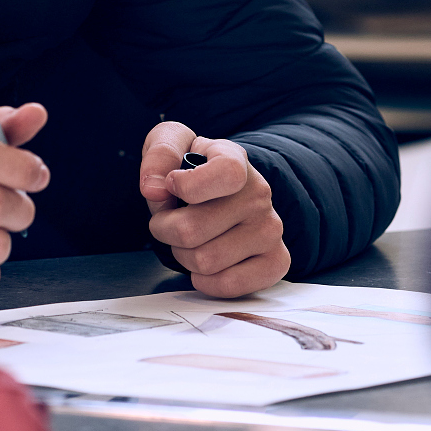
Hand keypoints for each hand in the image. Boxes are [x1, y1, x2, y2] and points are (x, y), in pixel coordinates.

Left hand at [140, 120, 289, 296]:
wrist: (222, 194)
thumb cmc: (192, 172)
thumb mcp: (172, 145)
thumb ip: (160, 154)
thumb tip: (153, 189)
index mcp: (235, 159)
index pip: (227, 174)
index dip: (188, 186)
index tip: (172, 186)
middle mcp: (259, 194)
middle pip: (192, 230)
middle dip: (166, 230)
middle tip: (170, 220)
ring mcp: (271, 229)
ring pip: (205, 262)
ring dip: (183, 255)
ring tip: (190, 239)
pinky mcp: (276, 261)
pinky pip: (228, 285)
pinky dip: (205, 280)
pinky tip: (205, 262)